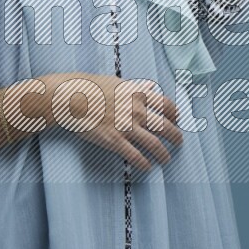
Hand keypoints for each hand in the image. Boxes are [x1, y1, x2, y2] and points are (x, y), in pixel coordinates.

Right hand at [40, 72, 183, 171]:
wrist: (69, 98)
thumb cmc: (88, 87)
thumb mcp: (115, 81)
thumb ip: (134, 87)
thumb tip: (149, 87)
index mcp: (137, 94)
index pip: (166, 105)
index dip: (175, 114)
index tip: (177, 120)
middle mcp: (136, 110)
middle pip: (165, 126)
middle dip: (176, 136)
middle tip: (179, 142)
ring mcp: (126, 126)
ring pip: (155, 144)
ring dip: (164, 154)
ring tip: (167, 159)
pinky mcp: (115, 141)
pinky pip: (135, 156)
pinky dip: (144, 163)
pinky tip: (147, 167)